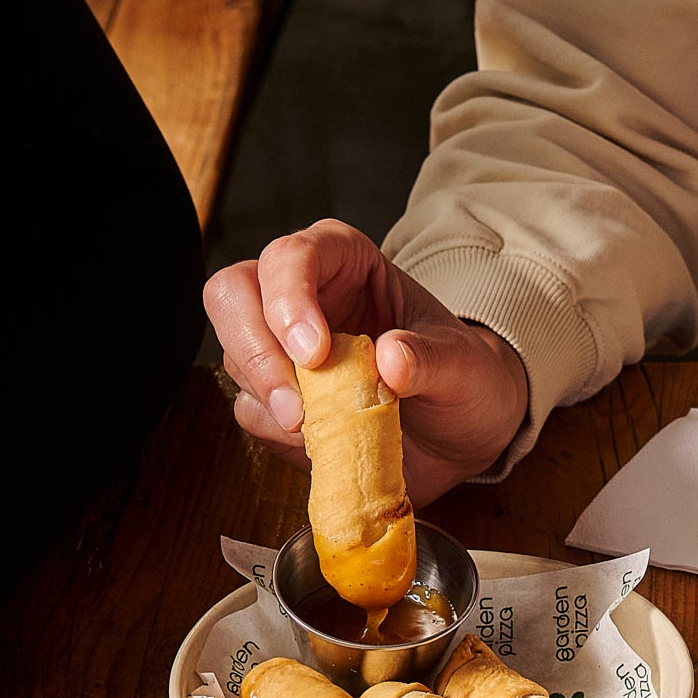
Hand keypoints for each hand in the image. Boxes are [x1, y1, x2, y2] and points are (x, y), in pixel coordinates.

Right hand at [204, 219, 530, 501]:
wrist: (462, 433)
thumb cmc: (464, 380)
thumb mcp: (464, 365)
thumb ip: (432, 358)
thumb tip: (391, 358)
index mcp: (345, 262)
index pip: (291, 256)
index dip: (290, 298)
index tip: (315, 353)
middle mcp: (302, 297)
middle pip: (233, 295)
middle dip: (257, 351)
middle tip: (298, 407)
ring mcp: (282, 349)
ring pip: (236, 357)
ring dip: (272, 401)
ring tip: (333, 428)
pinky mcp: (276, 400)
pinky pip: (251, 412)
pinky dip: (280, 435)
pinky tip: (327, 441)